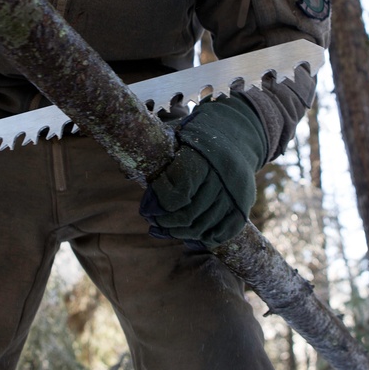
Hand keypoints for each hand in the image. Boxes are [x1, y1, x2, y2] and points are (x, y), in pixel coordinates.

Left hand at [139, 93, 266, 247]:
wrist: (235, 131)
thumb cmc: (194, 137)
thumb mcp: (175, 137)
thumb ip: (157, 156)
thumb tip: (125, 172)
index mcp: (202, 158)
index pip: (179, 194)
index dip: (160, 204)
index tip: (149, 206)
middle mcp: (221, 177)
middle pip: (190, 215)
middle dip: (167, 224)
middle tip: (154, 224)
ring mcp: (235, 193)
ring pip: (205, 226)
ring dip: (183, 233)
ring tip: (169, 231)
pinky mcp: (243, 204)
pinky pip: (225, 231)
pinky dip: (207, 238)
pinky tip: (194, 236)